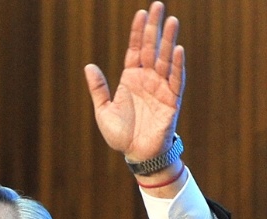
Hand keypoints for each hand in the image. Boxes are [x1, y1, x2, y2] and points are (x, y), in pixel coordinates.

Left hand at [84, 1, 183, 161]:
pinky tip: (178, 49)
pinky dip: (177, 64)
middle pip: (151, 48)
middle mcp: (147, 79)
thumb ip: (98, 89)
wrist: (136, 155)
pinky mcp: (172, 101)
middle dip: (154, 27)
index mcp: (131, 79)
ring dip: (168, 40)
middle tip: (157, 5)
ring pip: (165, 59)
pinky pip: (176, 80)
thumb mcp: (103, 110)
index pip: (135, 49)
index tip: (140, 13)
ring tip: (171, 20)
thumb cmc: (121, 135)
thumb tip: (88, 66)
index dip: (137, 32)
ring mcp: (161, 88)